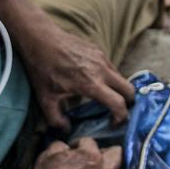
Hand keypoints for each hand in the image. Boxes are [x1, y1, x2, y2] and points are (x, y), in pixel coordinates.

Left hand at [0, 0, 133, 129]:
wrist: (41, 39)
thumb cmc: (43, 69)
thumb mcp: (45, 99)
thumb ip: (56, 119)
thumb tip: (66, 129)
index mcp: (91, 84)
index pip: (118, 103)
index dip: (121, 117)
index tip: (114, 123)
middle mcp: (101, 70)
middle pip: (129, 89)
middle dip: (127, 102)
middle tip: (116, 109)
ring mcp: (102, 58)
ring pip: (121, 77)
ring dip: (117, 88)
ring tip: (104, 95)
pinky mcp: (98, 49)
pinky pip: (110, 66)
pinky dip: (108, 76)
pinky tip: (93, 79)